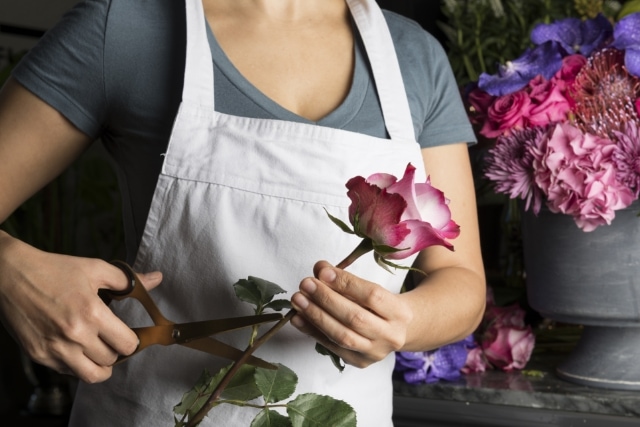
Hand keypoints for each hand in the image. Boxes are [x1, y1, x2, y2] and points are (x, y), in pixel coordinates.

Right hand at [0, 233, 161, 382]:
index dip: (133, 340)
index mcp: (91, 313)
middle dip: (116, 350)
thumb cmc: (55, 270)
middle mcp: (74, 335)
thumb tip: (156, 279)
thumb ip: (128, 279)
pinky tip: (78, 349)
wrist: (10, 275)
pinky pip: (68, 372)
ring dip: (100, 365)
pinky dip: (78, 366)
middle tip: (112, 339)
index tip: (129, 334)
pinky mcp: (39, 355)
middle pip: (111, 360)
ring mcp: (54, 348)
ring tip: (100, 351)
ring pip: (91, 375)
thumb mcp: (95, 269)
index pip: (128, 344)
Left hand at [290, 260, 412, 367]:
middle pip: (355, 317)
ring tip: (298, 300)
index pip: (372, 296)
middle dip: (326, 299)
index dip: (346, 283)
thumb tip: (320, 269)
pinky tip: (298, 318)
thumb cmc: (380, 305)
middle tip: (306, 284)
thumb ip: (345, 278)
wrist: (396, 331)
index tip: (322, 272)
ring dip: (316, 316)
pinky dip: (312, 331)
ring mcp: (375, 352)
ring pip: (342, 336)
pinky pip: (332, 347)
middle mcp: (391, 336)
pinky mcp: (360, 362)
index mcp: (400, 313)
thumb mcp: (370, 288)